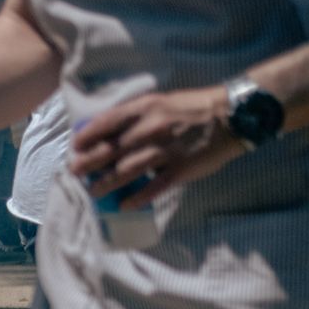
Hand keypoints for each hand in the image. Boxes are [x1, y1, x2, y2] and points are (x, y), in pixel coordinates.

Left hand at [69, 86, 241, 209]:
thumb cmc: (192, 107)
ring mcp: (165, 150)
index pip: (107, 122)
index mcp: (145, 109)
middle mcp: (150, 129)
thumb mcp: (160, 102)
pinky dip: (137, 197)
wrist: (233, 114)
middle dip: (89, 163)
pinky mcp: (180, 169)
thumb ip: (135, 115)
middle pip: (110, 150)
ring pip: (126, 171)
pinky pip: (154, 186)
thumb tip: (107, 132)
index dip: (88, 136)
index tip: (75, 146)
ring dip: (106, 183)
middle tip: (75, 172)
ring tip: (93, 191)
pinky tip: (123, 206)